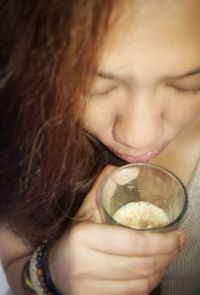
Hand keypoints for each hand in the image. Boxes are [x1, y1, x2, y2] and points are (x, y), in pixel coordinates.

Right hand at [48, 166, 185, 294]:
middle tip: (177, 245)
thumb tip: (119, 171)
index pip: (134, 243)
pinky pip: (132, 294)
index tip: (177, 236)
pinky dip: (149, 284)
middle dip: (167, 256)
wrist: (54, 269)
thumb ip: (102, 190)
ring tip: (168, 257)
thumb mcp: (85, 211)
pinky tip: (153, 272)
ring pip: (140, 283)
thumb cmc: (74, 237)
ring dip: (161, 270)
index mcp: (85, 236)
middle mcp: (86, 264)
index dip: (162, 242)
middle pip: (140, 265)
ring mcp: (89, 287)